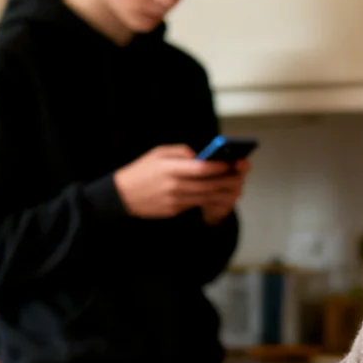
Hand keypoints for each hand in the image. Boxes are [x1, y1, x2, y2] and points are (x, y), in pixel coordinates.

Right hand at [113, 145, 247, 219]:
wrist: (123, 196)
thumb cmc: (142, 171)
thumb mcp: (158, 153)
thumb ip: (181, 152)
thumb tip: (203, 154)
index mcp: (169, 168)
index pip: (201, 168)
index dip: (218, 167)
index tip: (230, 163)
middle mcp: (173, 186)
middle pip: (208, 185)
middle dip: (227, 180)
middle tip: (240, 176)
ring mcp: (174, 200)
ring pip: (205, 197)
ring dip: (223, 192)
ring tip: (235, 187)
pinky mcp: (174, 211)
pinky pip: (196, 204)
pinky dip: (209, 199)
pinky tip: (219, 195)